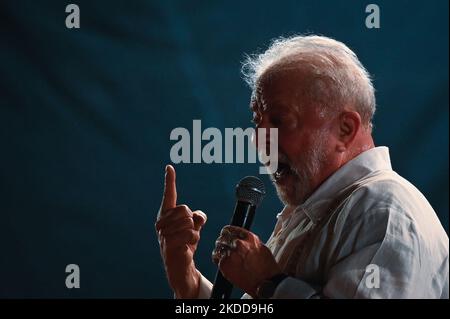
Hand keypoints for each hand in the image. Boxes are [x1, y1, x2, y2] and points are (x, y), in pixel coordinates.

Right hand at [155, 165, 206, 297]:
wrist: (180, 267)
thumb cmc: (185, 245)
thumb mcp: (194, 229)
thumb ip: (197, 218)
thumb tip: (199, 216)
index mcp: (166, 216)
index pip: (169, 196)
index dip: (170, 181)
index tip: (169, 167)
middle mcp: (162, 223)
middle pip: (185, 209)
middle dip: (191, 221)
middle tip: (187, 233)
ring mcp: (164, 234)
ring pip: (188, 222)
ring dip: (193, 232)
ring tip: (186, 241)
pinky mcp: (169, 245)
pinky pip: (190, 233)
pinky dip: (194, 240)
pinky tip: (187, 247)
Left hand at [212, 225, 281, 297]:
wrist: (265, 282)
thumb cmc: (266, 267)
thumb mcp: (260, 248)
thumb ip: (249, 242)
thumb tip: (241, 240)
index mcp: (249, 238)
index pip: (231, 229)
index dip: (227, 232)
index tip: (225, 235)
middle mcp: (239, 243)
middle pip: (223, 237)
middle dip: (223, 242)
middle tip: (223, 247)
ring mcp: (231, 253)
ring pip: (219, 247)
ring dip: (220, 250)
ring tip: (222, 255)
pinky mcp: (225, 264)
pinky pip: (216, 258)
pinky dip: (218, 260)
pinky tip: (222, 262)